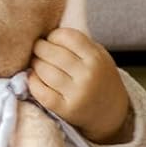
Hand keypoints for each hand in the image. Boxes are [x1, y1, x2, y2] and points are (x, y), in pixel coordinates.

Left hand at [28, 28, 130, 143]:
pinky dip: (33, 82)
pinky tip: (34, 77)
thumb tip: (48, 33)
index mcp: (96, 58)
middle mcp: (88, 75)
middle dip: (39, 48)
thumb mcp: (100, 57)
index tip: (51, 39)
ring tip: (36, 62)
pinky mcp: (66, 109)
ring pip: (44, 71)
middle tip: (37, 49)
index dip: (54, 35)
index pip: (67, 37)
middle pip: (52, 53)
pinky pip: (41, 91)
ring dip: (35, 64)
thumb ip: (80, 44)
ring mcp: (77, 94)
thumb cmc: (100, 79)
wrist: (112, 113)